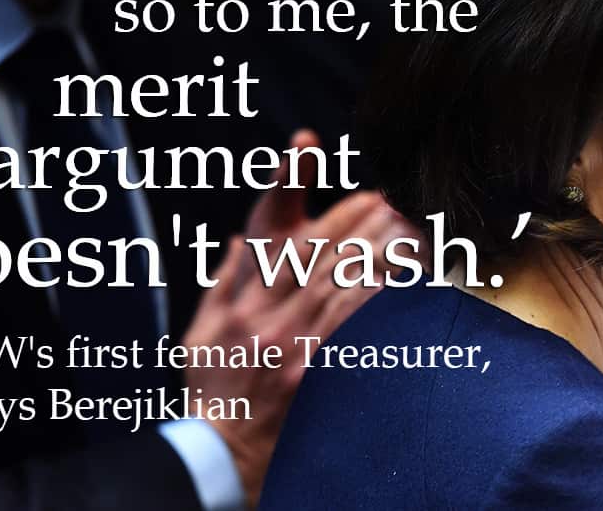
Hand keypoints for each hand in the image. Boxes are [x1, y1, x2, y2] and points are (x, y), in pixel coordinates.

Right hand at [180, 131, 416, 504]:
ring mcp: (293, 345)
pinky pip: (356, 324)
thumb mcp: (198, 334)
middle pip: (316, 250)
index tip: (306, 147)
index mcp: (237, 303)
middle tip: (384, 196)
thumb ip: (221, 282)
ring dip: (375, 247)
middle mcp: (265, 317)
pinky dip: (380, 294)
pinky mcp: (318, 371)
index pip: (268, 231)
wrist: (220, 455)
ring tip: (404, 222)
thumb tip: (239, 239)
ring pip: (341, 280)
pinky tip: (405, 272)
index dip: (286, 183)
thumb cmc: (209, 391)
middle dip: (352, 218)